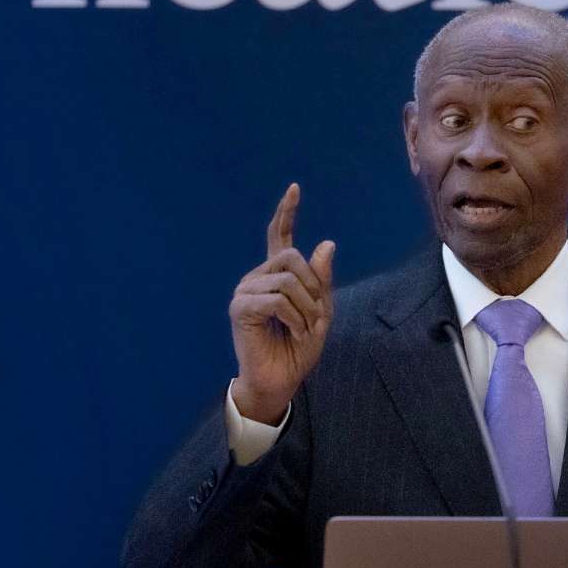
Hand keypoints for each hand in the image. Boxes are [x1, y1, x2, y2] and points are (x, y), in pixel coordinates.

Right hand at [229, 183, 334, 423]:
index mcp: (277, 275)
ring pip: (288, 280)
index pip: (280, 235)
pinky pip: (277, 300)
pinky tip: (293, 333)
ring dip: (306, 308)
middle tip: (315, 316)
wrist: (280, 379)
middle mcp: (258, 277)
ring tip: (304, 328)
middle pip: (292, 257)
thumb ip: (322, 280)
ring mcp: (246, 291)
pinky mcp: (241, 308)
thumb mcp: (321, 312)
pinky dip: (295, 318)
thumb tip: (327, 242)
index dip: (287, 212)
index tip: (295, 188)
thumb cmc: (298, 348)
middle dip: (313, 288)